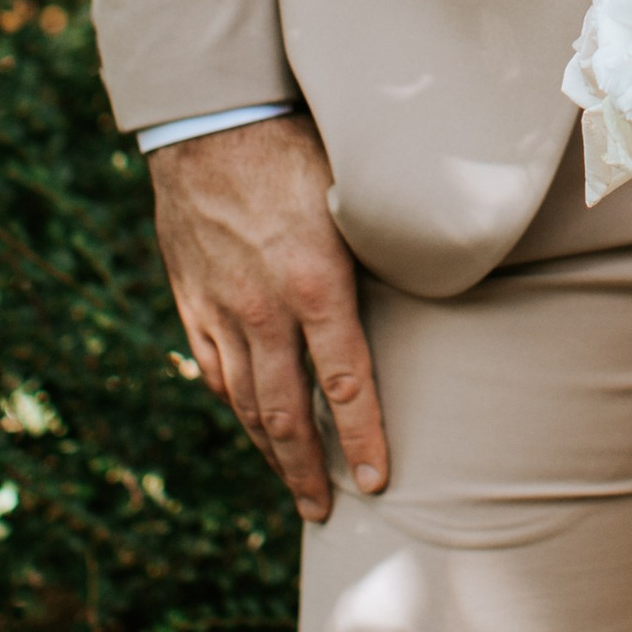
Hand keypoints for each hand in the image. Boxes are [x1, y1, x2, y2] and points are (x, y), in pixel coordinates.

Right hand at [149, 113, 386, 522]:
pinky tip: (247, 422)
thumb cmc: (298, 146)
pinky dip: (232, 403)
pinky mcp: (192, 299)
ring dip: (269, 449)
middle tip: (326, 511)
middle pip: (287, 412)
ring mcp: (222, 309)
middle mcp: (265, 310)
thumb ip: (385, 247)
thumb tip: (440, 275)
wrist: (211, 120)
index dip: (363, 439)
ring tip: (292, 484)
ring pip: (244, 400)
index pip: (345, 384)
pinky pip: (211, 369)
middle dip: (309, 469)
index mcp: (316, 285)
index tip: (378, 482)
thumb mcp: (355, 196)